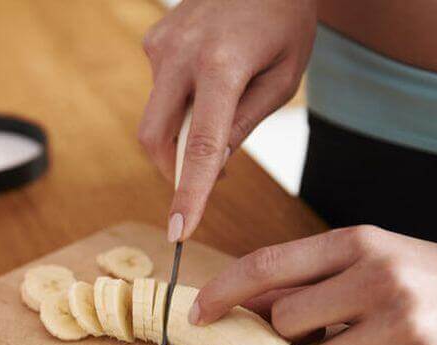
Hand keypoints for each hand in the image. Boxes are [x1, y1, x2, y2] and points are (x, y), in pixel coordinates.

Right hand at [139, 0, 316, 240]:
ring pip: (156, 116)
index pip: (202, 146)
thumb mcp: (282, 77)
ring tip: (221, 104)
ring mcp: (160, 45)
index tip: (179, 231)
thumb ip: (245, 123)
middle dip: (173, 169)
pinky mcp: (152, 40)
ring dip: (182, 130)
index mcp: (222, 66)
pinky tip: (208, 74)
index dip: (189, 193)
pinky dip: (180, 101)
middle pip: (155, 138)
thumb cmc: (284, 20)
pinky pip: (159, 90)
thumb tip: (213, 165)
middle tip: (204, 178)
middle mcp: (180, 55)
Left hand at [189, 225, 436, 344]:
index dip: (222, 293)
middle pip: (286, 321)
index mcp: (358, 242)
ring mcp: (407, 325)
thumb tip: (240, 301)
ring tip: (368, 343)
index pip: (266, 265)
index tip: (197, 316)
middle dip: (294, 333)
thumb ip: (304, 274)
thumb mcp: (364, 256)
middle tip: (326, 326)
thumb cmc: (420, 274)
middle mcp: (381, 278)